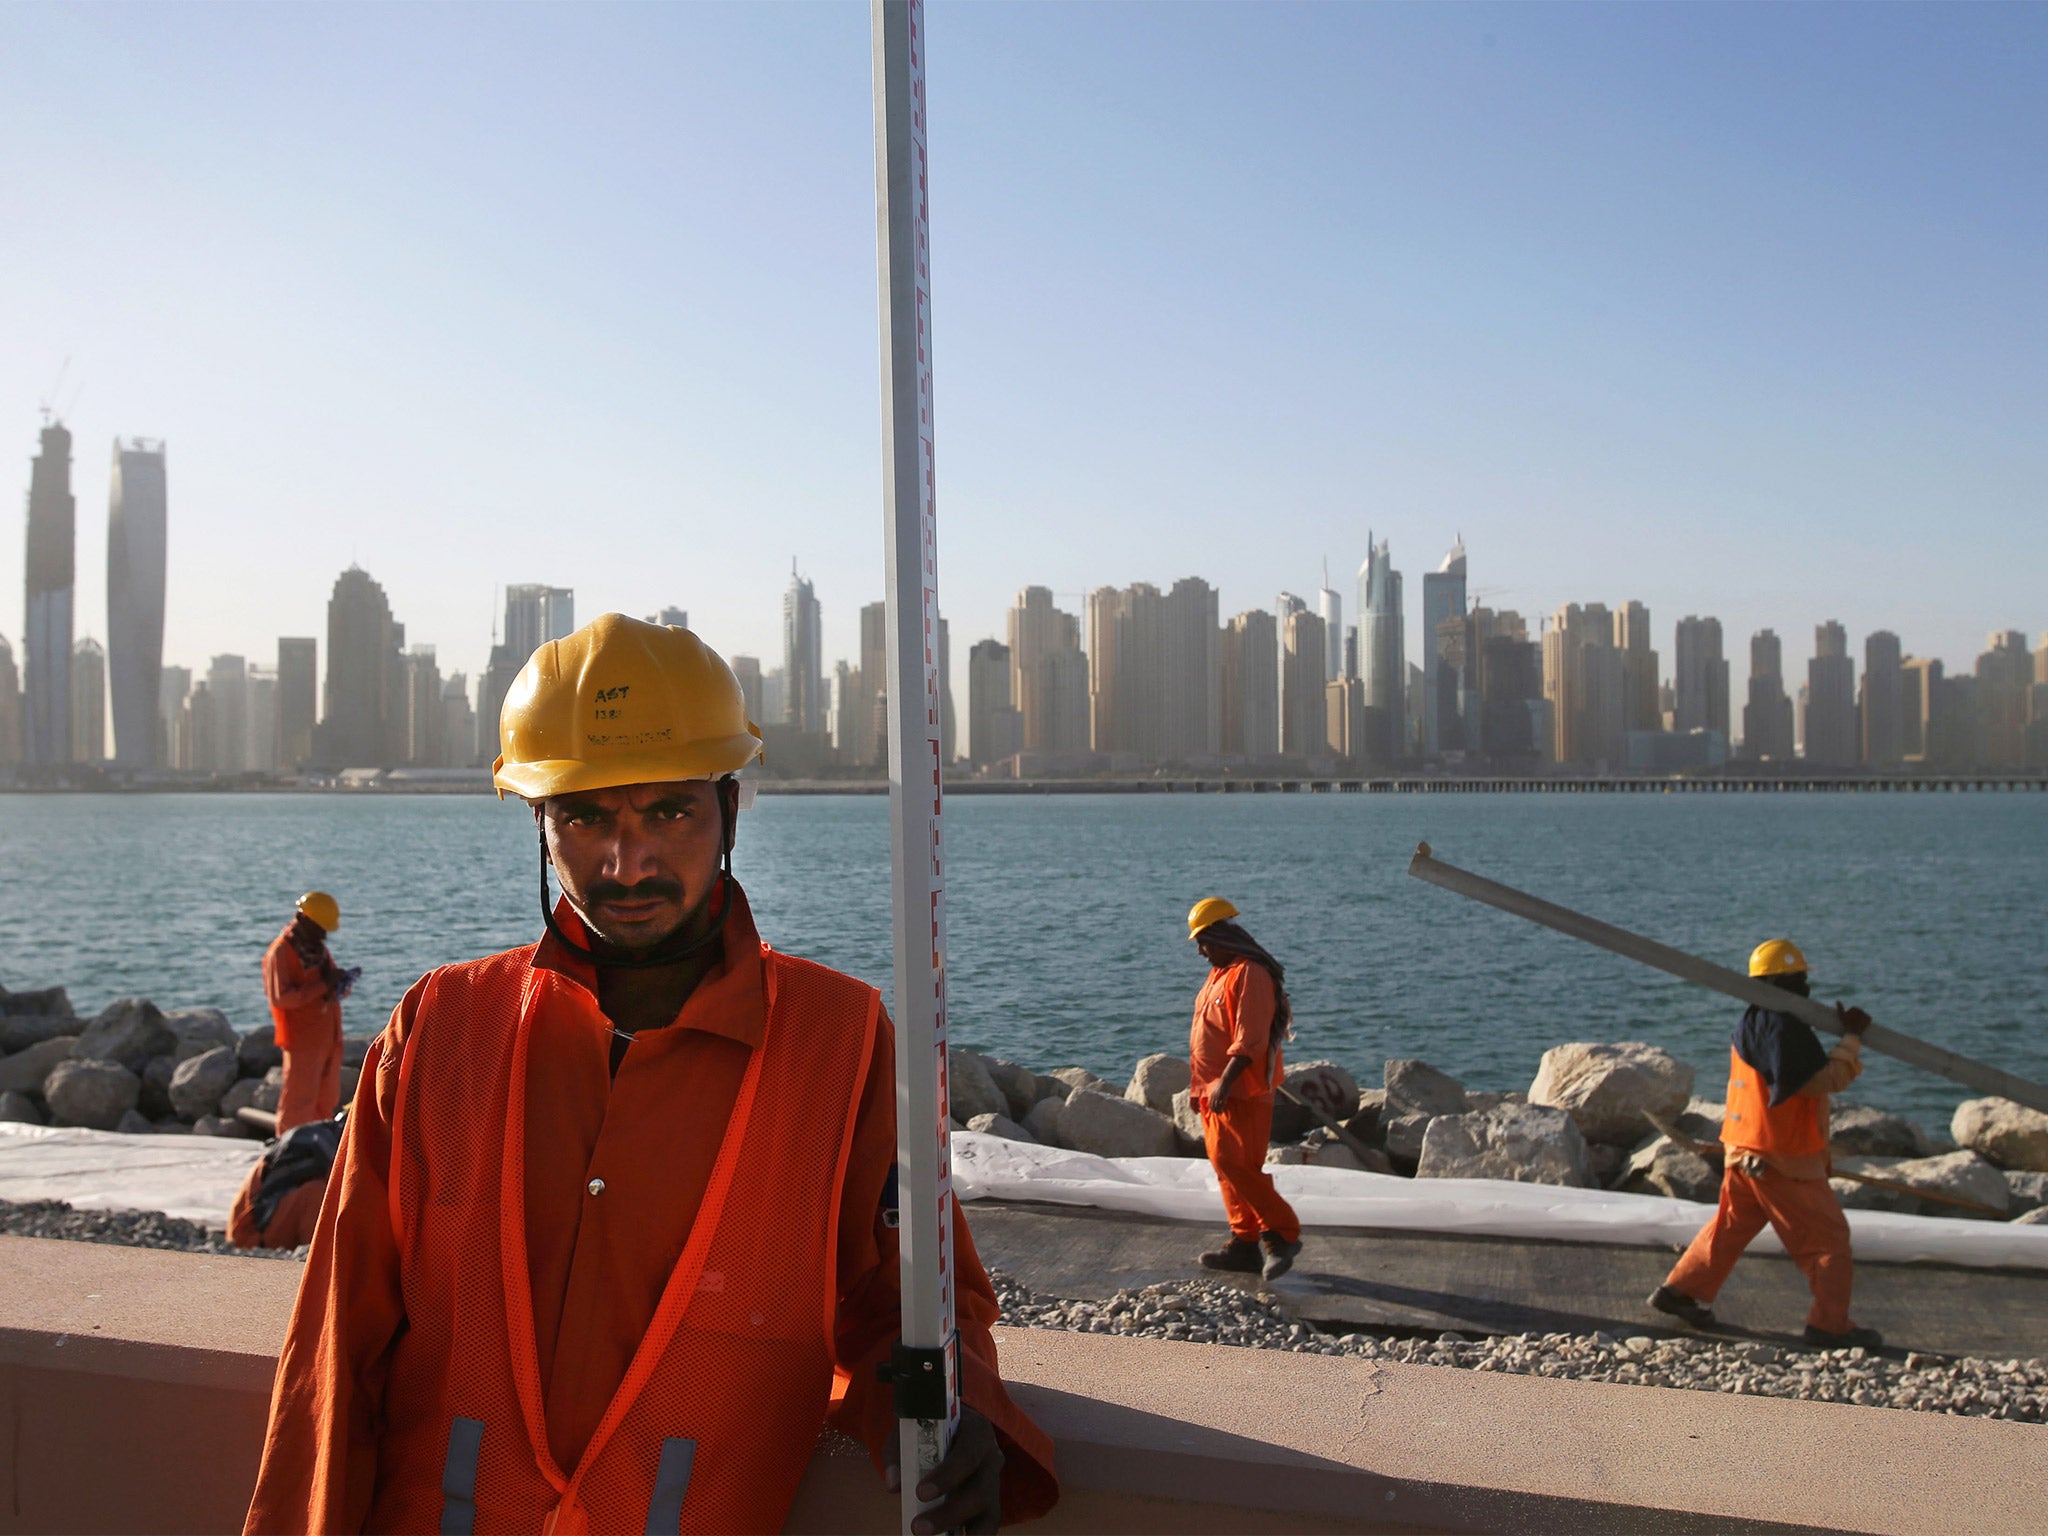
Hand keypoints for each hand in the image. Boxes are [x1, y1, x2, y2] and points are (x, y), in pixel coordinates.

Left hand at [883, 1405, 1003, 1535]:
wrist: (951, 1420)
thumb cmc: (931, 1423)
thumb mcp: (913, 1425)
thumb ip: (899, 1450)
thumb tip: (893, 1484)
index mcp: (977, 1431)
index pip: (967, 1454)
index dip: (947, 1476)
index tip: (920, 1493)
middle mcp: (992, 1457)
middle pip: (980, 1490)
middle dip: (949, 1513)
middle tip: (917, 1528)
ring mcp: (994, 1483)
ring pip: (989, 1514)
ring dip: (963, 1534)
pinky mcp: (991, 1504)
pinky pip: (988, 1525)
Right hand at [1835, 1003, 1871, 1036]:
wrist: (1852, 1033)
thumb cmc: (1845, 1024)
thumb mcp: (1841, 1015)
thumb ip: (1840, 1008)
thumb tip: (1837, 1000)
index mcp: (1854, 1008)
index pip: (1854, 1010)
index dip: (1851, 1015)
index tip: (1849, 1019)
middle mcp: (1861, 1010)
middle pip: (1859, 1013)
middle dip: (1857, 1017)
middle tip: (1853, 1023)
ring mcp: (1865, 1014)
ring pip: (1864, 1016)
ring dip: (1862, 1019)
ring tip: (1858, 1024)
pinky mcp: (1869, 1019)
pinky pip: (1869, 1019)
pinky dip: (1867, 1021)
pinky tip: (1864, 1024)